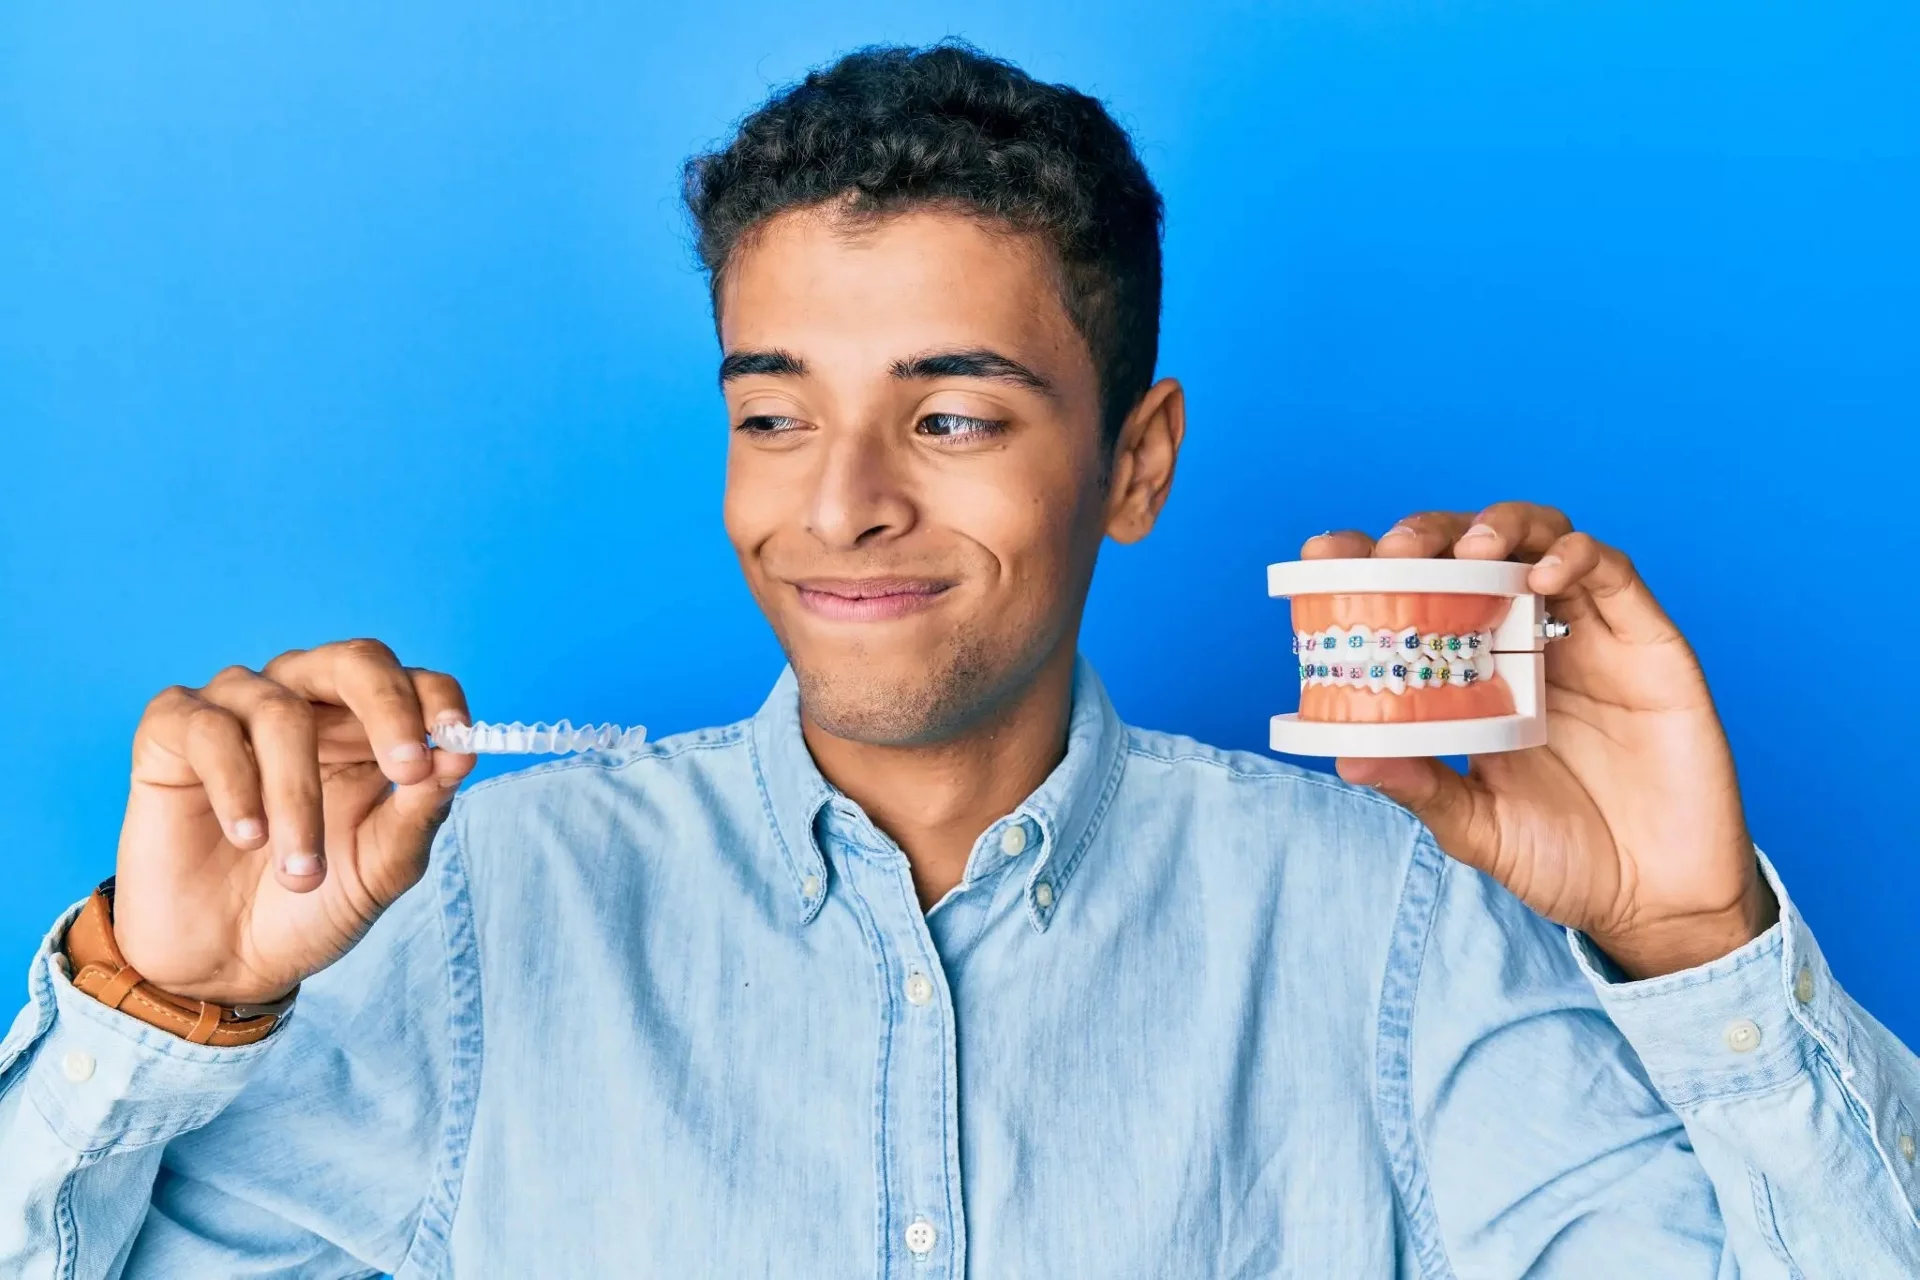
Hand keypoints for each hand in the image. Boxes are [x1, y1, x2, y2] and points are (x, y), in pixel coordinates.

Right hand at [110, 640, 476, 1005]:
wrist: (226, 961)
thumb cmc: (311, 902)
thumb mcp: (382, 866)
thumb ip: (421, 810)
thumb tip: (460, 753)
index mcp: (367, 728)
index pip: (414, 682)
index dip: (439, 702)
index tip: (455, 746)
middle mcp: (307, 702)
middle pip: (354, 661)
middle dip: (388, 708)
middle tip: (406, 769)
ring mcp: (237, 709)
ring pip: (280, 711)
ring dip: (299, 796)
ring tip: (302, 872)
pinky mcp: (172, 731)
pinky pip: (208, 730)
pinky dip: (236, 787)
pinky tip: (246, 837)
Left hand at [1303, 502, 1775, 978]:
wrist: (1658, 899)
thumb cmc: (1565, 858)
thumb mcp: (1477, 826)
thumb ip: (1423, 788)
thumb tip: (1347, 759)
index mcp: (1473, 674)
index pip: (1416, 594)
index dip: (1370, 563)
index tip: (1322, 555)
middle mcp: (1524, 641)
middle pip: (1472, 551)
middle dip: (1429, 535)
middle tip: (1397, 551)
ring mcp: (1585, 634)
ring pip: (1541, 538)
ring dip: (1501, 526)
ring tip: (1472, 552)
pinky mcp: (1647, 640)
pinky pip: (1613, 573)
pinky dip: (1577, 555)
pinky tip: (1543, 574)